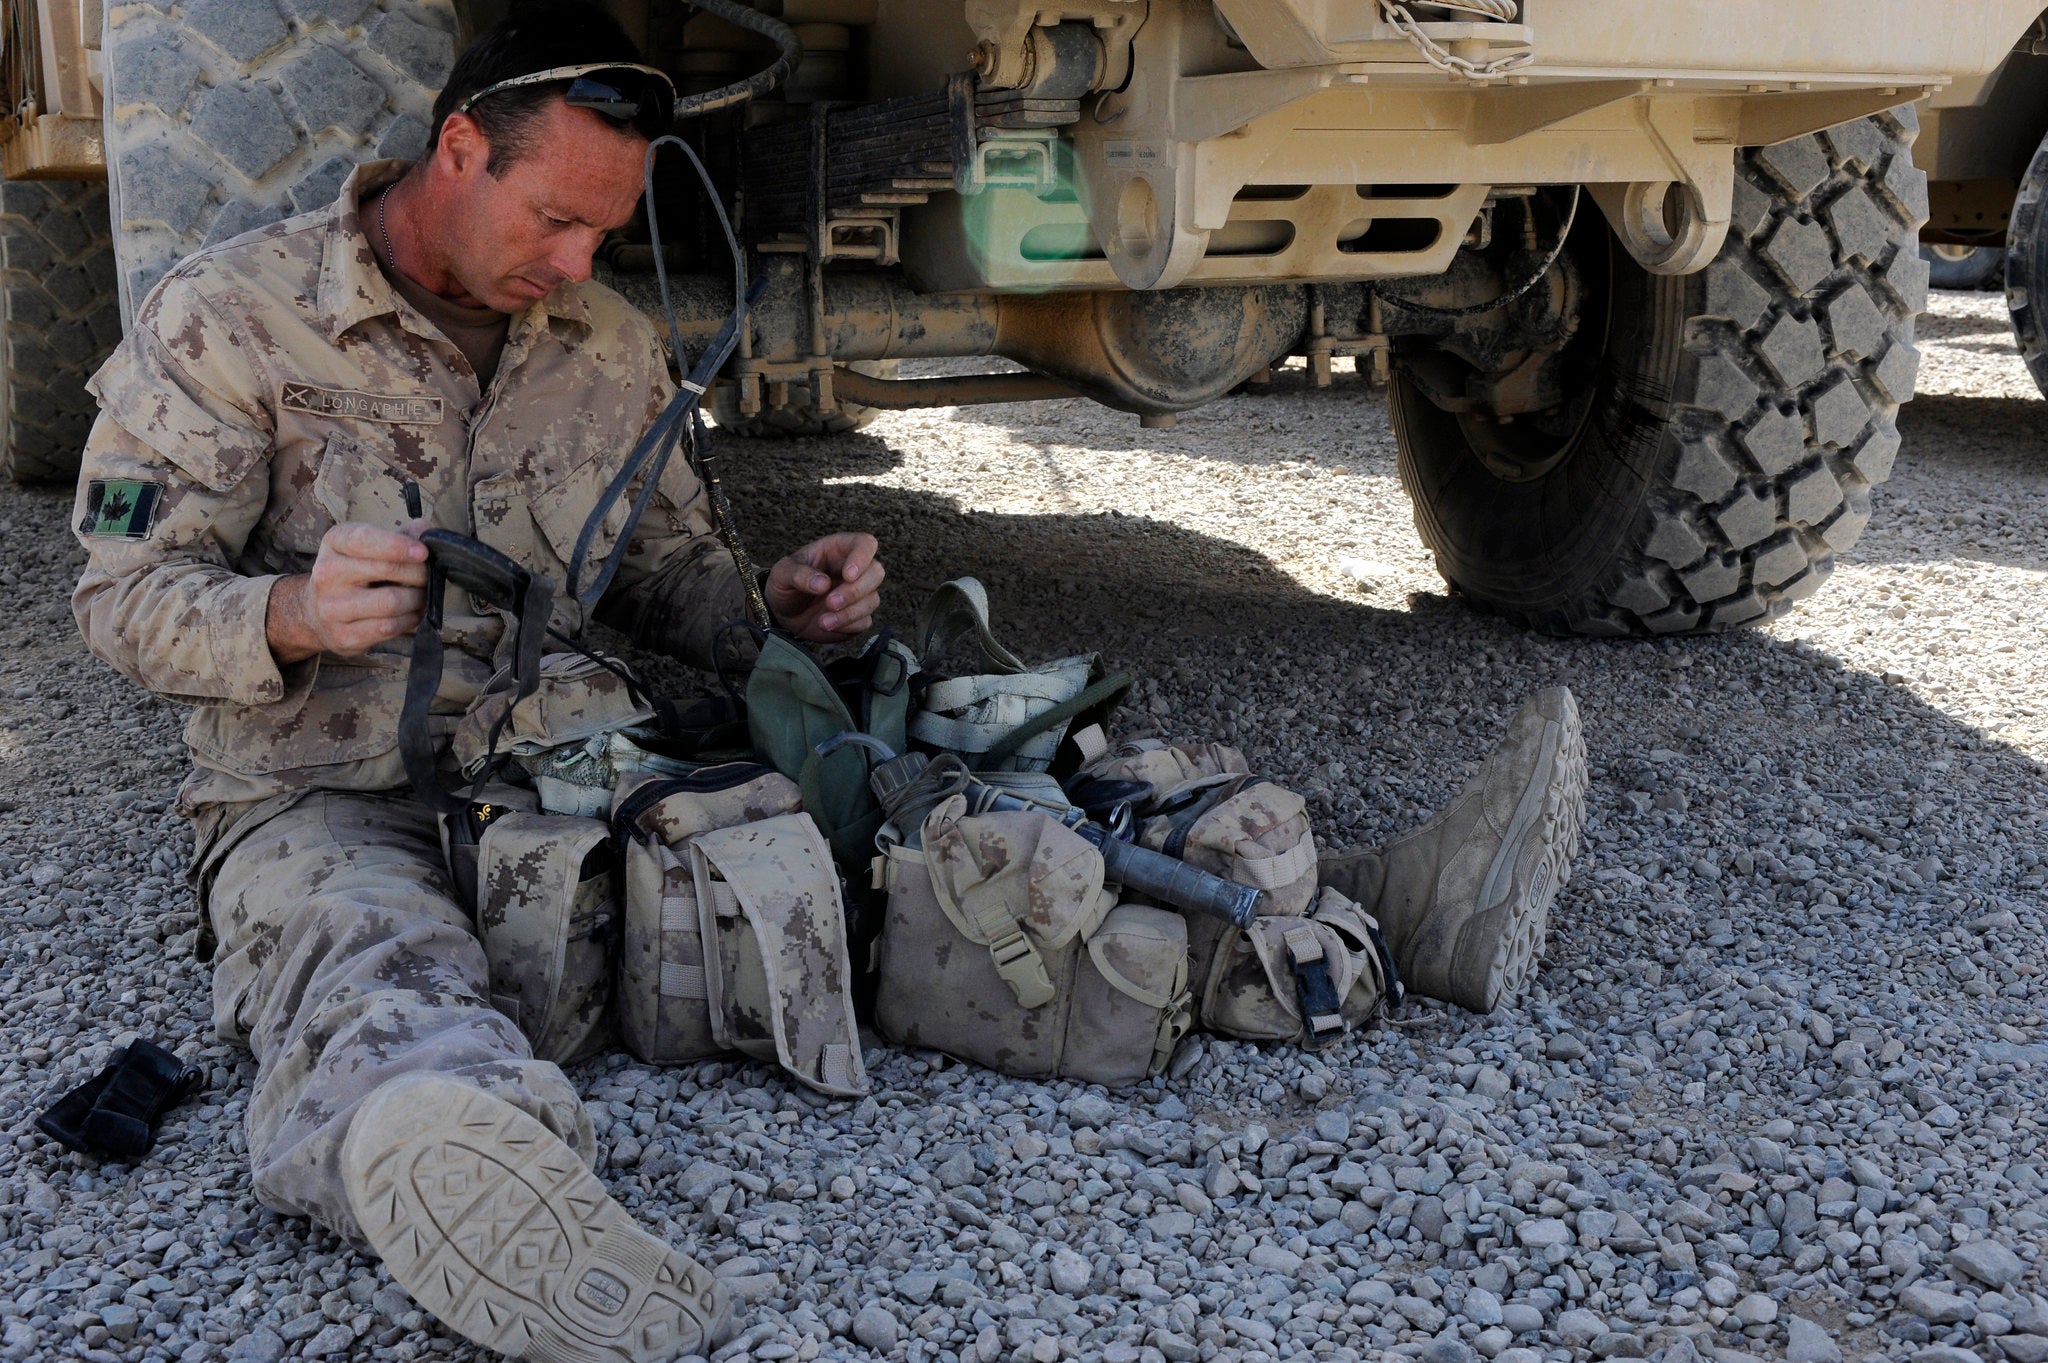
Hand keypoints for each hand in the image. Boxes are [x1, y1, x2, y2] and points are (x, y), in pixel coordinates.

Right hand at [267, 520, 430, 662]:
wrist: (316, 611)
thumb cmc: (355, 571)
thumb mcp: (371, 544)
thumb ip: (402, 534)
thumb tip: (428, 530)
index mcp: (334, 543)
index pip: (364, 540)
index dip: (396, 545)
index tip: (423, 552)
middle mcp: (327, 573)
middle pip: (386, 571)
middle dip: (419, 573)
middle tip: (430, 575)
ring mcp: (332, 607)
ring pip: (391, 602)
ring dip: (417, 599)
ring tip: (420, 595)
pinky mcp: (343, 635)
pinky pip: (389, 628)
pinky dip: (409, 619)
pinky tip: (410, 612)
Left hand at [765, 532, 883, 641]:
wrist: (783, 613)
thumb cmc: (785, 584)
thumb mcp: (782, 573)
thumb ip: (798, 574)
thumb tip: (822, 583)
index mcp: (838, 550)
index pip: (865, 543)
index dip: (862, 557)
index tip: (847, 576)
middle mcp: (854, 570)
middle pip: (876, 572)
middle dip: (855, 591)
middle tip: (830, 602)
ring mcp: (858, 594)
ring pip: (872, 600)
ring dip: (849, 613)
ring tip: (823, 621)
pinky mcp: (857, 616)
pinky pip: (864, 621)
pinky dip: (847, 626)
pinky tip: (828, 626)